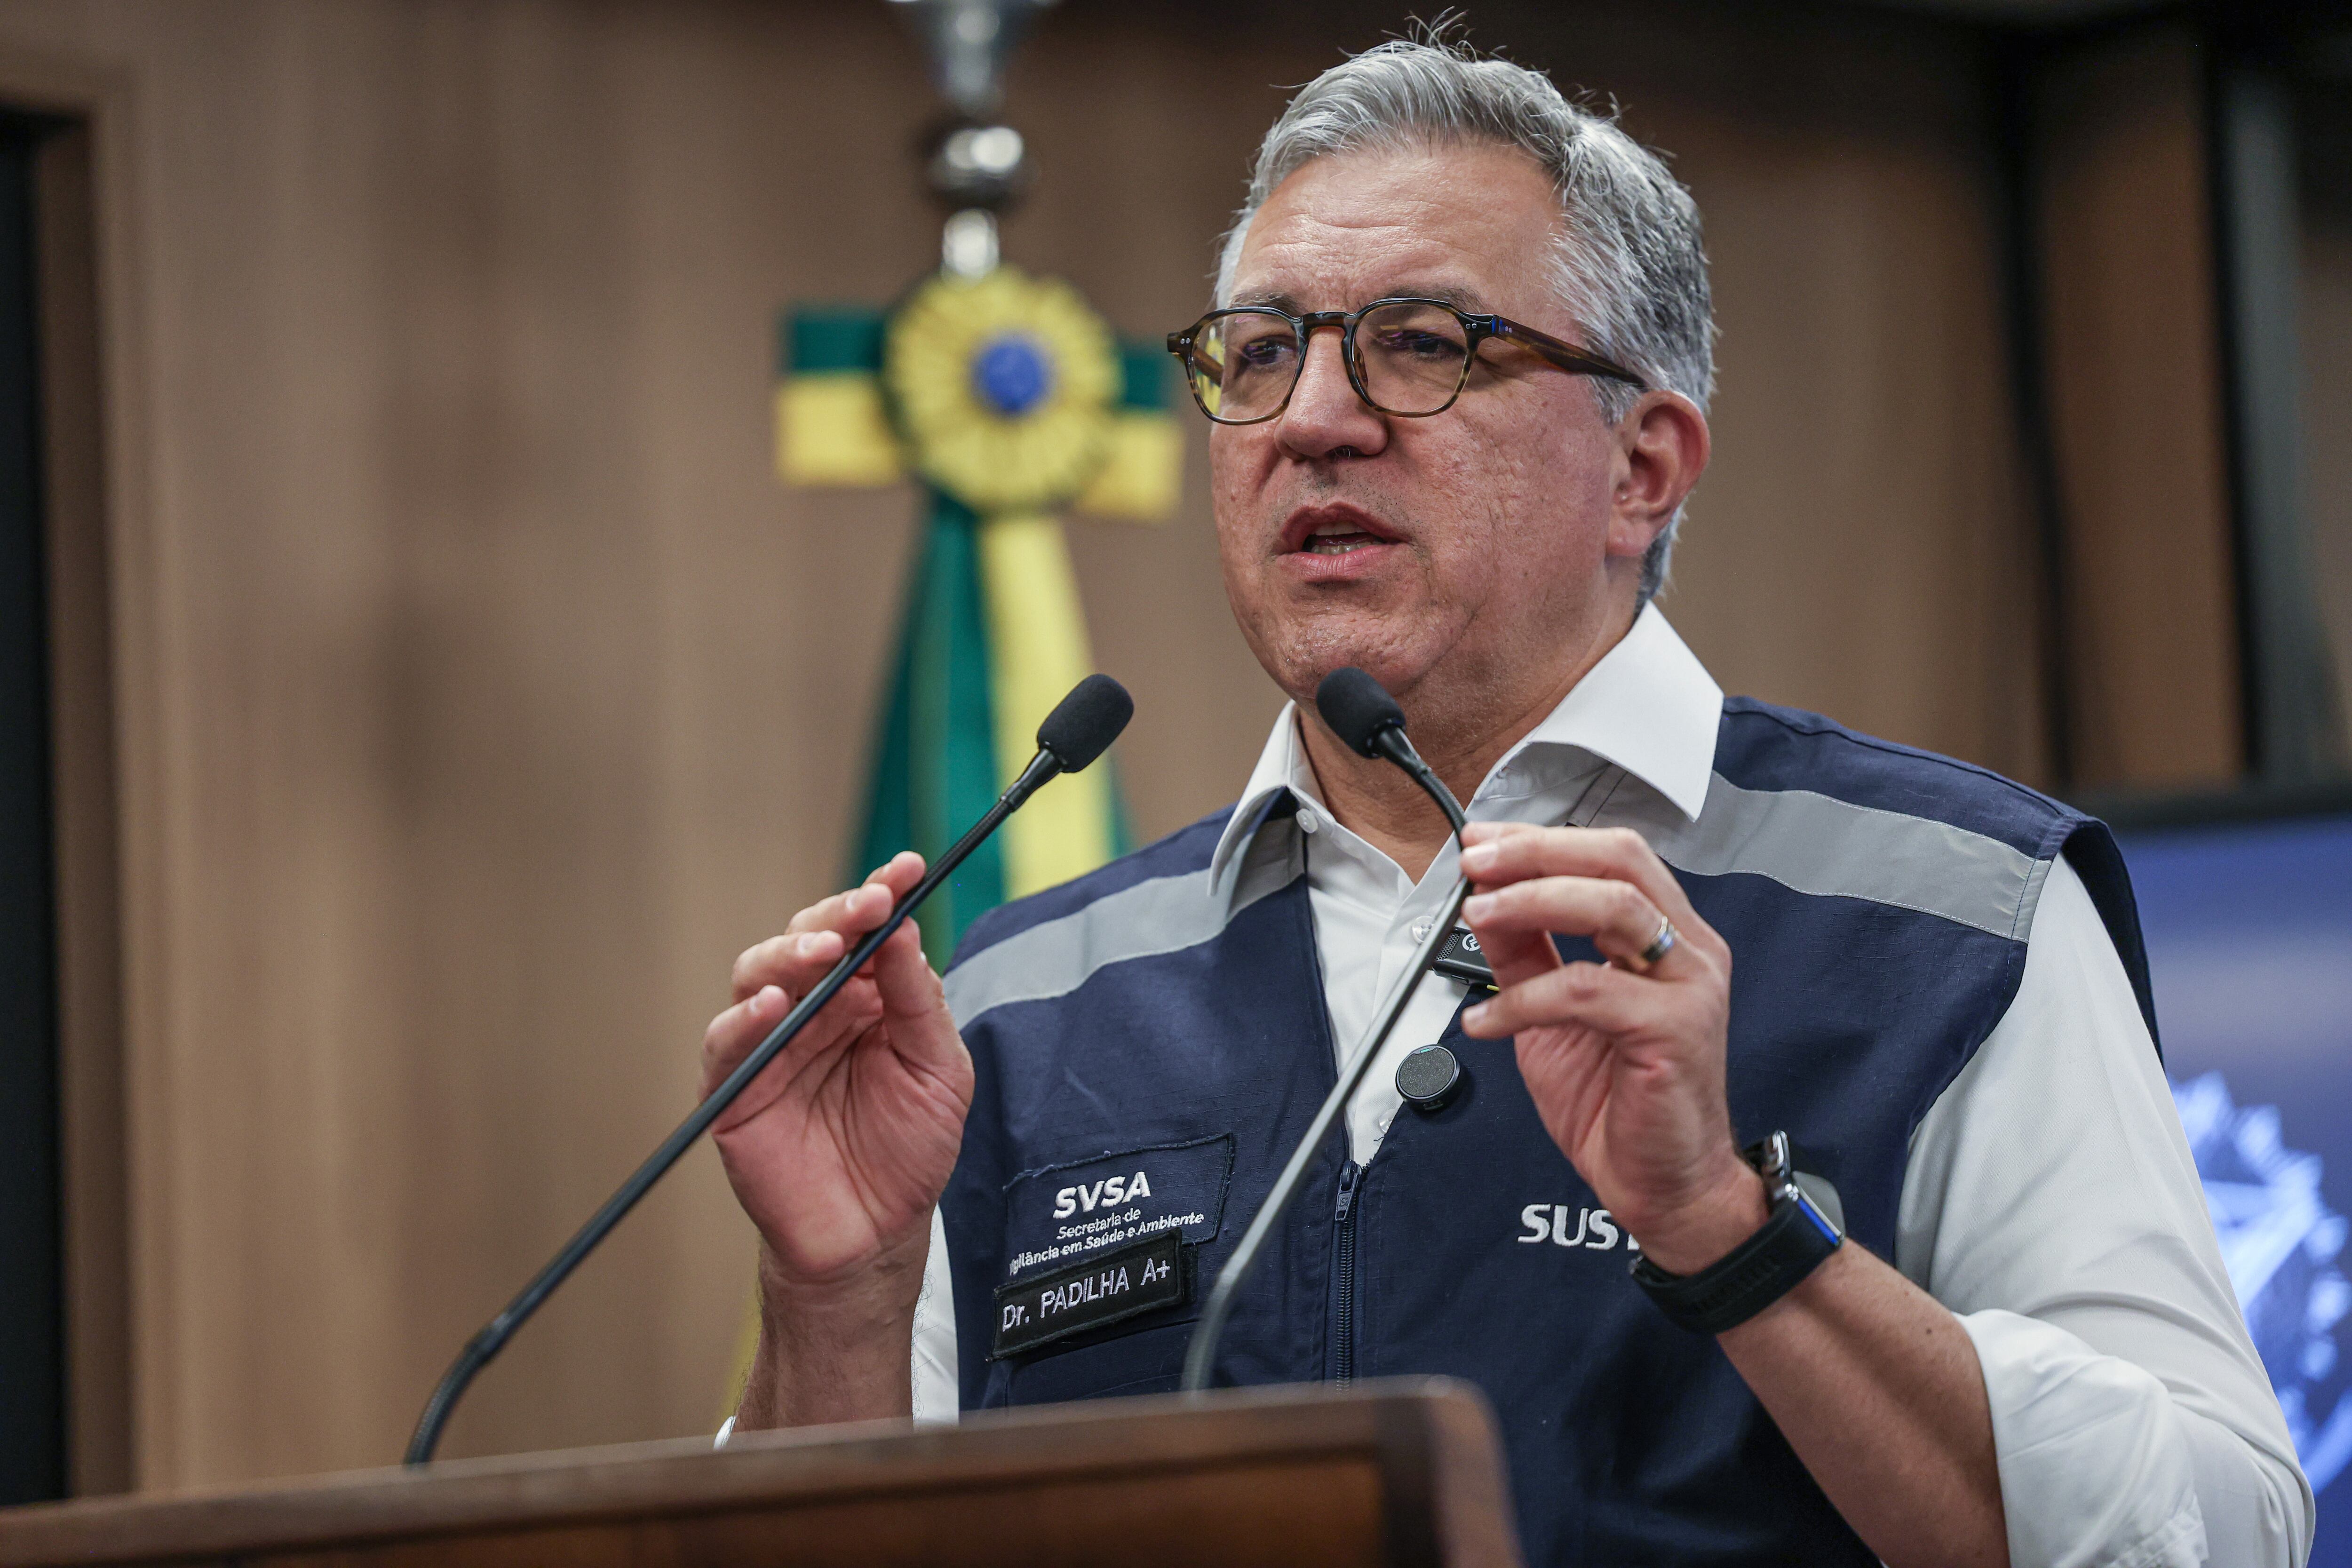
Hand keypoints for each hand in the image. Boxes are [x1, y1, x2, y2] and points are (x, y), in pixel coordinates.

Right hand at [703, 852, 973, 1294]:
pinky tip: (775, 1006)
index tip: (908, 869)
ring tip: (824, 950)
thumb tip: (903, 928)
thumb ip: (918, 1001)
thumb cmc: (909, 1149)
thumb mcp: (939, 1069)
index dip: (880, 894)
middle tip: (866, 907)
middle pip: (806, 938)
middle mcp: (814, 1009)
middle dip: (836, 914)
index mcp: (865, 997)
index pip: (865, 930)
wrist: (876, 1232)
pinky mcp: (736, 1086)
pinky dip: (744, 1017)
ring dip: (789, 953)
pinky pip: (726, 1040)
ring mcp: (771, 1044)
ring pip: (759, 973)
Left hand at [1456, 822, 1763, 1273]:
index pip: (1610, 856)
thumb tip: (1483, 906)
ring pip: (1612, 906)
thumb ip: (1526, 956)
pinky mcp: (1675, 1030)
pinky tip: (1486, 1021)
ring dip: (1533, 901)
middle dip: (1537, 852)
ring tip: (1477, 916)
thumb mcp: (1553, 1016)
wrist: (1665, 1185)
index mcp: (1666, 936)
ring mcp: (1689, 987)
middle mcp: (1688, 950)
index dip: (1541, 840)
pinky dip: (1524, 1000)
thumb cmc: (1620, 1104)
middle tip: (1477, 863)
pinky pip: (1587, 991)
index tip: (1482, 842)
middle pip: (1618, 861)